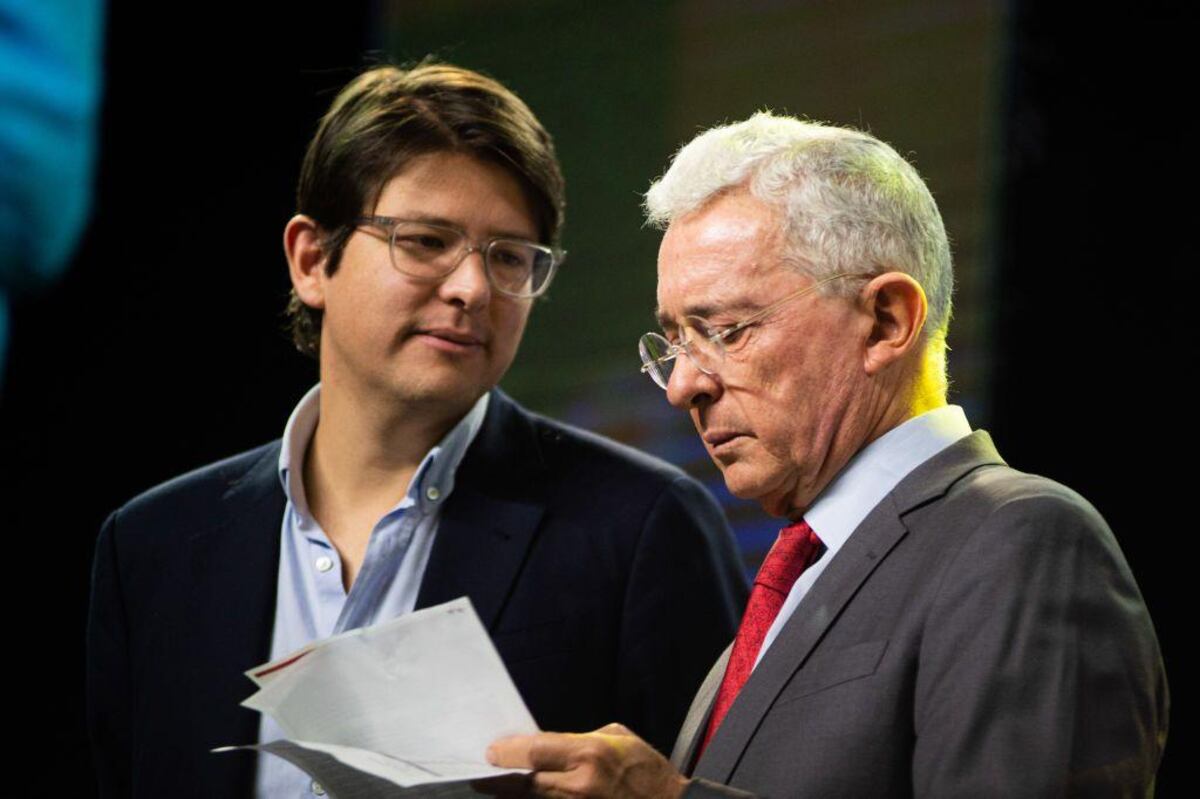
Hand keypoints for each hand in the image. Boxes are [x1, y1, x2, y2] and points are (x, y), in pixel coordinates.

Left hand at [485, 723, 688, 798]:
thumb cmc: (645, 769)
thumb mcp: (618, 737)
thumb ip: (581, 739)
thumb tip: (549, 744)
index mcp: (590, 755)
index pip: (535, 752)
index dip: (508, 751)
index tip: (491, 751)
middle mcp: (579, 786)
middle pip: (525, 784)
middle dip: (500, 778)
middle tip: (482, 772)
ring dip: (511, 794)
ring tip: (494, 785)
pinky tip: (519, 796)